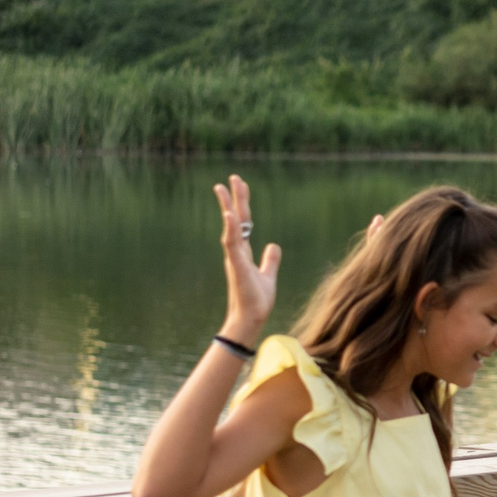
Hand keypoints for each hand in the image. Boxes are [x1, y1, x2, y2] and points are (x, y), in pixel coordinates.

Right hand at [214, 176, 281, 342]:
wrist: (251, 319)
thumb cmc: (256, 301)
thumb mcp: (269, 276)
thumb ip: (270, 260)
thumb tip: (274, 245)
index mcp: (244, 252)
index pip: (244, 223)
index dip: (242, 205)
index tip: (241, 186)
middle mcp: (237, 251)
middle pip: (236, 220)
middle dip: (235, 198)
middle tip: (233, 177)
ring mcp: (235, 257)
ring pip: (230, 227)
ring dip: (227, 207)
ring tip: (222, 187)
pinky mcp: (236, 266)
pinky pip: (231, 244)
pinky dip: (230, 229)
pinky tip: (229, 214)